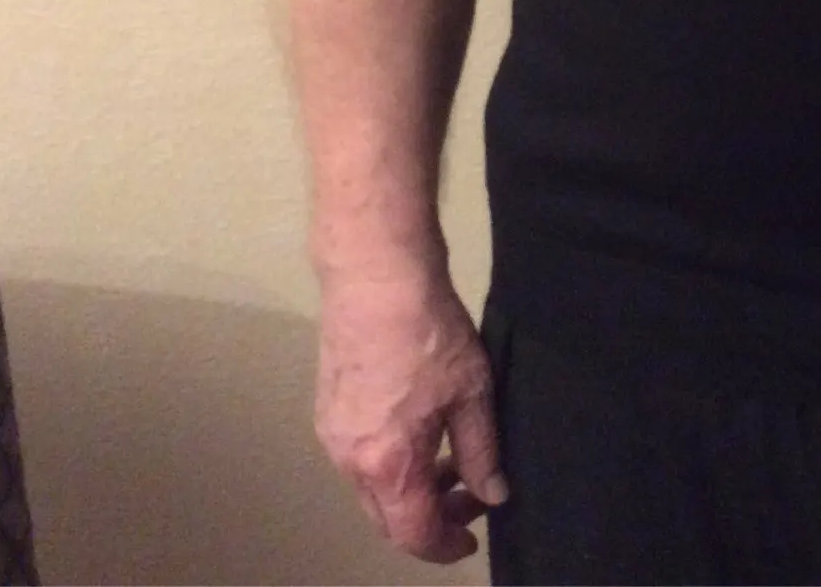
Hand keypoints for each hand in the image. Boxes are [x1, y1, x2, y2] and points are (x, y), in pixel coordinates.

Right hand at [314, 270, 508, 563]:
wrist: (376, 276)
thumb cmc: (427, 331)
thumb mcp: (472, 393)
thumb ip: (482, 452)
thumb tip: (493, 492)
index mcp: (387, 463)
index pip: (414, 533)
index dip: (446, 544)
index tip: (472, 538)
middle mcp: (350, 459)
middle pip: (388, 517)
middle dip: (431, 517)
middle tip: (472, 496)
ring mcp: (333, 433)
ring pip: (373, 488)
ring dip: (412, 487)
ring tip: (454, 458)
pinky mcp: (328, 409)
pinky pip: (360, 458)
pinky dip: (392, 461)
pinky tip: (422, 432)